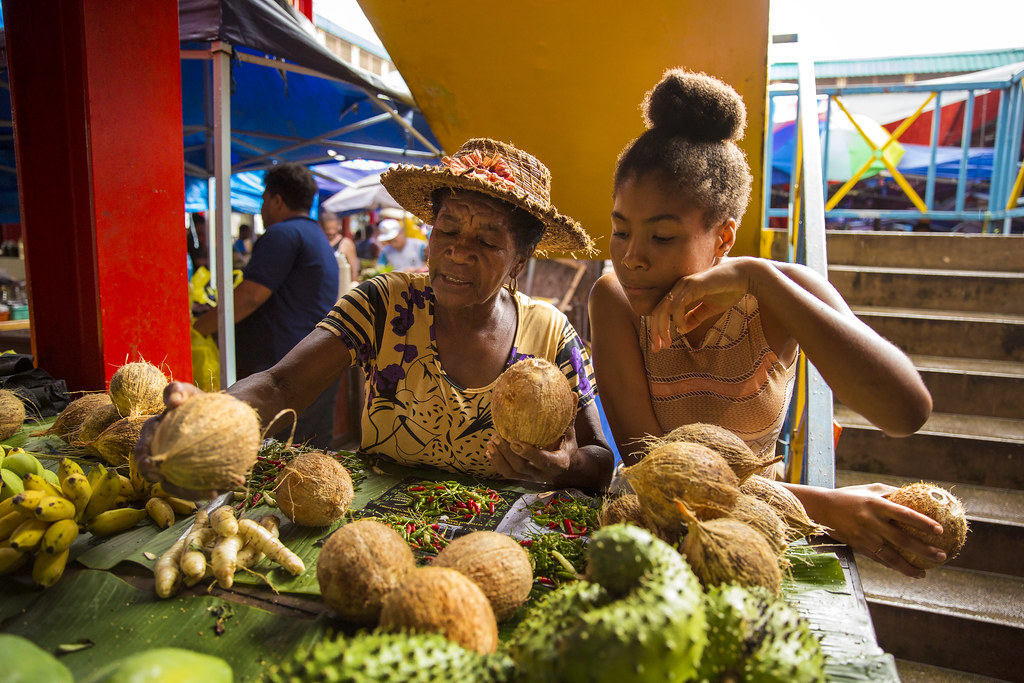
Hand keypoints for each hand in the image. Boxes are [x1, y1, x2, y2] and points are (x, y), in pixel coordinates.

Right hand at [133, 382, 221, 500]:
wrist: (220, 411)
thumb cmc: (197, 401)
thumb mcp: (186, 392)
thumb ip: (176, 391)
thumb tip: (173, 400)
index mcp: (152, 439)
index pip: (142, 452)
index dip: (143, 462)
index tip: (152, 465)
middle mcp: (162, 456)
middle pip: (161, 478)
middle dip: (170, 486)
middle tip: (184, 487)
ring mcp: (179, 469)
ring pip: (183, 486)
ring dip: (196, 493)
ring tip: (214, 492)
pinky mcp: (197, 475)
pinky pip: (206, 483)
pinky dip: (220, 484)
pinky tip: (236, 482)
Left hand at [486, 424, 576, 485]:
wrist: (566, 467)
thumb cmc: (566, 445)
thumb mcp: (570, 432)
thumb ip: (570, 416)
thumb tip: (573, 393)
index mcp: (558, 463)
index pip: (543, 461)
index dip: (529, 453)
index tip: (515, 442)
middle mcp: (543, 474)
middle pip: (521, 467)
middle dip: (507, 453)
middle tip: (496, 436)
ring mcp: (531, 477)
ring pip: (511, 473)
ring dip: (498, 458)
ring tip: (491, 442)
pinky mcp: (522, 478)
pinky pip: (506, 473)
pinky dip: (496, 462)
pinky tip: (489, 450)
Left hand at [648, 258, 750, 351]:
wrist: (746, 275)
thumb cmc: (729, 289)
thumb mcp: (709, 308)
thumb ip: (695, 316)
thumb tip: (682, 329)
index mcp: (681, 291)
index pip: (661, 311)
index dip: (658, 328)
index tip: (661, 345)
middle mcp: (679, 286)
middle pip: (657, 311)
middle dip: (655, 332)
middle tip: (657, 349)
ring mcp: (685, 284)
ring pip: (663, 308)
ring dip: (661, 328)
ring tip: (666, 343)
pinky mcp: (694, 284)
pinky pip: (678, 304)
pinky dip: (677, 319)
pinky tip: (682, 328)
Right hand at [815, 483, 946, 577]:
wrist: (822, 508)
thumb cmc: (850, 496)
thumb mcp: (871, 489)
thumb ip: (893, 493)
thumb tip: (918, 497)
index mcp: (876, 504)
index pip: (904, 514)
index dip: (923, 522)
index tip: (940, 530)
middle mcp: (870, 521)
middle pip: (901, 539)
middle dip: (923, 549)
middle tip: (942, 555)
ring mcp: (863, 536)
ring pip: (890, 556)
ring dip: (908, 567)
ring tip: (923, 574)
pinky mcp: (857, 546)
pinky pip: (878, 559)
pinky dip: (893, 566)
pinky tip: (905, 570)